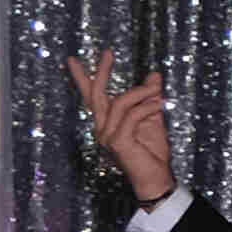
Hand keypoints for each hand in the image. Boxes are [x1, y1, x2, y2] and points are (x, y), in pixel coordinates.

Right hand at [65, 52, 176, 207]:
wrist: (156, 179)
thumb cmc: (152, 153)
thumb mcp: (153, 119)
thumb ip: (150, 98)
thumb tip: (154, 75)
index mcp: (106, 123)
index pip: (91, 98)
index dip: (82, 78)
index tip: (72, 60)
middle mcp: (101, 129)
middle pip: (96, 95)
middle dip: (101, 72)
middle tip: (108, 52)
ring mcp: (107, 137)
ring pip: (120, 103)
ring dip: (141, 92)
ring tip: (156, 89)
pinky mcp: (118, 142)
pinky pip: (132, 116)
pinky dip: (147, 107)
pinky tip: (159, 105)